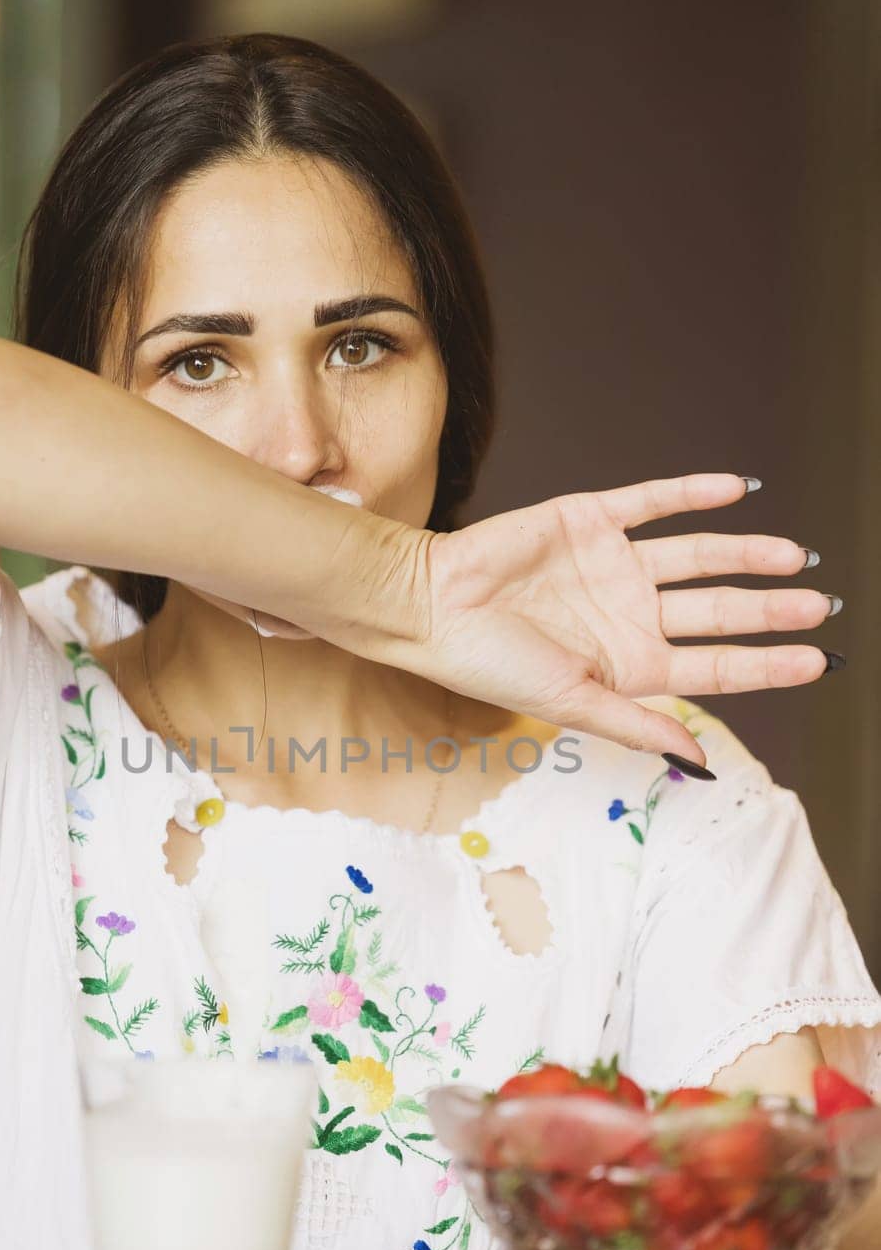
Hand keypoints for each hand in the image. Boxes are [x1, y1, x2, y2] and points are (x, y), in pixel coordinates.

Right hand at [416, 472, 835, 766]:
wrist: (430, 603)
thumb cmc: (488, 663)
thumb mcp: (570, 704)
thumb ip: (636, 726)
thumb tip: (701, 759)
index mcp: (629, 665)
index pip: (714, 666)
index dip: (766, 664)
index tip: (817, 661)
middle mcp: (630, 615)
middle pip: (716, 611)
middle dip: (769, 609)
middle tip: (819, 604)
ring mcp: (615, 566)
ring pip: (698, 556)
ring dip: (746, 554)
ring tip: (793, 555)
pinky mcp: (592, 519)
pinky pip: (655, 503)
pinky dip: (696, 493)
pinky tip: (738, 489)